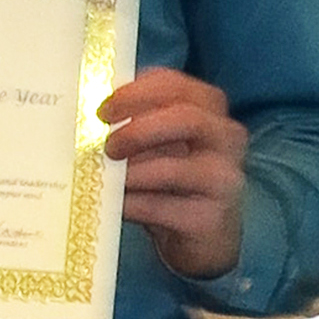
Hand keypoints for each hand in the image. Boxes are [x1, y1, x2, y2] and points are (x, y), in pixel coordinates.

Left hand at [99, 67, 247, 279]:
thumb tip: (92, 116)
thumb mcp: (158, 141)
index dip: (135, 93)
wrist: (203, 233)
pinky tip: (117, 203)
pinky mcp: (211, 218)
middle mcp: (226, 137)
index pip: (175, 85)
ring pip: (173, 168)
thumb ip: (135, 121)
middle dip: (138, 129)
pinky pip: (162, 207)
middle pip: (185, 118)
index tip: (104, 109)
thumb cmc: (174, 176)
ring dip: (130, 171)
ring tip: (106, 176)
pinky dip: (132, 203)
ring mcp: (225, 179)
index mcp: (209, 106)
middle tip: (106, 144)